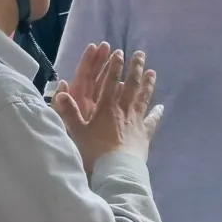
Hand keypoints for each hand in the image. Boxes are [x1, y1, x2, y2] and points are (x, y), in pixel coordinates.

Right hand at [52, 50, 162, 177]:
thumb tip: (60, 93)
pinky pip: (153, 119)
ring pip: (143, 97)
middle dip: (135, 68)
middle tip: (140, 53)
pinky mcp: (145, 132)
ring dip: (148, 83)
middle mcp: (124, 109)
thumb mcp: (77, 132)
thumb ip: (68, 112)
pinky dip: (157, 112)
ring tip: (152, 71)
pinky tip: (161, 107)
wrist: (117, 168)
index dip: (115, 67)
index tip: (119, 53)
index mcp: (107, 108)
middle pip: (131, 85)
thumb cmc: (95, 151)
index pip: (111, 82)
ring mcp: (137, 120)